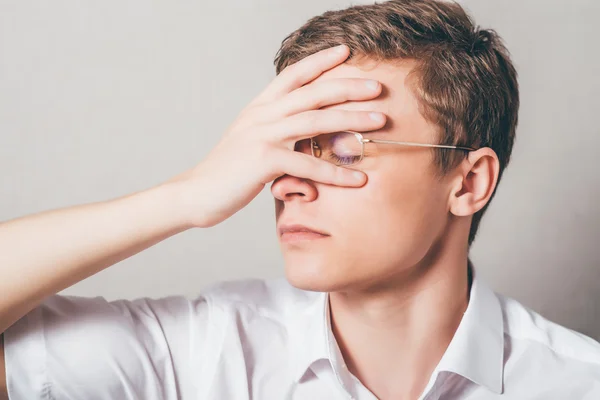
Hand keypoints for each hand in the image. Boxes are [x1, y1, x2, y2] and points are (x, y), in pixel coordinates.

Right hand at [168, 44, 385, 227]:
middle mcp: (262, 115)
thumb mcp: (251, 141)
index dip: (320, 60)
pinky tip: (358, 179)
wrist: (195, 194)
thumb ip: (276, 133)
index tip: (346, 51)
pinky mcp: (263, 160)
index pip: (293, 75)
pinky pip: (308, 164)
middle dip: (348, 86)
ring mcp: (262, 135)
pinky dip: (336, 173)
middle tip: (378, 87)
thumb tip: (304, 138)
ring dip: (352, 119)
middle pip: (312, 92)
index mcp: (259, 107)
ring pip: (316, 120)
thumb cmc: (228, 171)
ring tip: (381, 121)